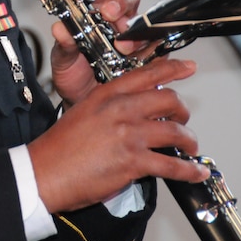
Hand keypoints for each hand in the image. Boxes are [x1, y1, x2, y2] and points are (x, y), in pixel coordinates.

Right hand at [28, 58, 208, 212]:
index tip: (188, 67)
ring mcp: (128, 134)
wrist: (45, 171)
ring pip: (175, 132)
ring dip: (189, 141)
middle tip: (183, 120)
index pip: (147, 74)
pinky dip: (188, 171)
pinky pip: (172, 165)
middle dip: (183, 112)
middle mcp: (120, 109)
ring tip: (189, 147)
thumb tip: (134, 113)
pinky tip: (195, 173)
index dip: (173, 68)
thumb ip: (110, 108)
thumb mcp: (84, 112)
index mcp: (107, 94)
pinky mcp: (133, 161)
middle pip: (169, 100)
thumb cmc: (59, 147)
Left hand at [49, 0, 144, 106]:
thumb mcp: (63, 59)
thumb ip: (63, 44)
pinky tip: (139, 57)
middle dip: (119, 0)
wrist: (84, 103)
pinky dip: (150, 50)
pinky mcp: (149, 55)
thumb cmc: (74, 74)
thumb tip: (59, 28)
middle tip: (108, 13)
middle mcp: (116, 18)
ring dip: (134, 29)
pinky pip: (158, 46)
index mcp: (92, 9)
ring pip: (145, 18)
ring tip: (122, 45)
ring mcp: (134, 35)